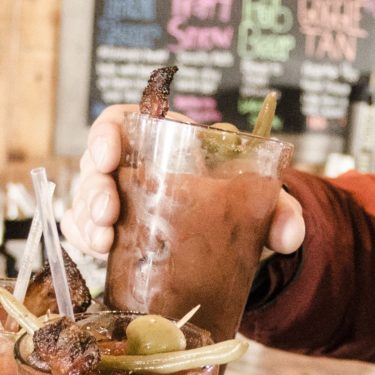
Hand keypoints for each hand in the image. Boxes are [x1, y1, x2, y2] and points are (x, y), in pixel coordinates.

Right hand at [65, 103, 306, 256]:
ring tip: (102, 243)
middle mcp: (133, 166)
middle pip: (95, 165)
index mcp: (164, 141)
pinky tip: (96, 252)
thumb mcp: (263, 201)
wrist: (234, 241)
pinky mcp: (113, 231)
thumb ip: (280, 211)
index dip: (105, 134)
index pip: (121, 123)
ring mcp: (119, 199)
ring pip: (85, 199)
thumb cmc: (239, 203)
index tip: (108, 153)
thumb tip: (291, 236)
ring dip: (86, 219)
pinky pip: (83, 229)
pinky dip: (84, 239)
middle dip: (93, 188)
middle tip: (108, 214)